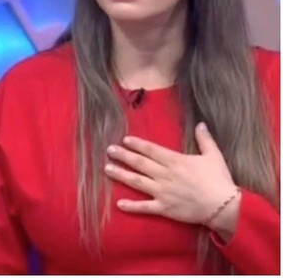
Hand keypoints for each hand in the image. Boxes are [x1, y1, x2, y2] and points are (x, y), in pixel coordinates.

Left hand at [104, 122, 239, 235]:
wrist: (225, 207)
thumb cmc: (219, 180)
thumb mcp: (213, 156)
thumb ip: (205, 139)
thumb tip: (201, 123)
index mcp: (175, 161)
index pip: (151, 150)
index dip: (137, 144)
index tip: (124, 140)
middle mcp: (165, 175)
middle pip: (140, 163)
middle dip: (123, 156)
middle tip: (109, 150)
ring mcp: (163, 192)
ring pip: (137, 182)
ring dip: (121, 175)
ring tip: (107, 168)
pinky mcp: (165, 208)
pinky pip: (145, 207)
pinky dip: (132, 206)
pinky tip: (119, 203)